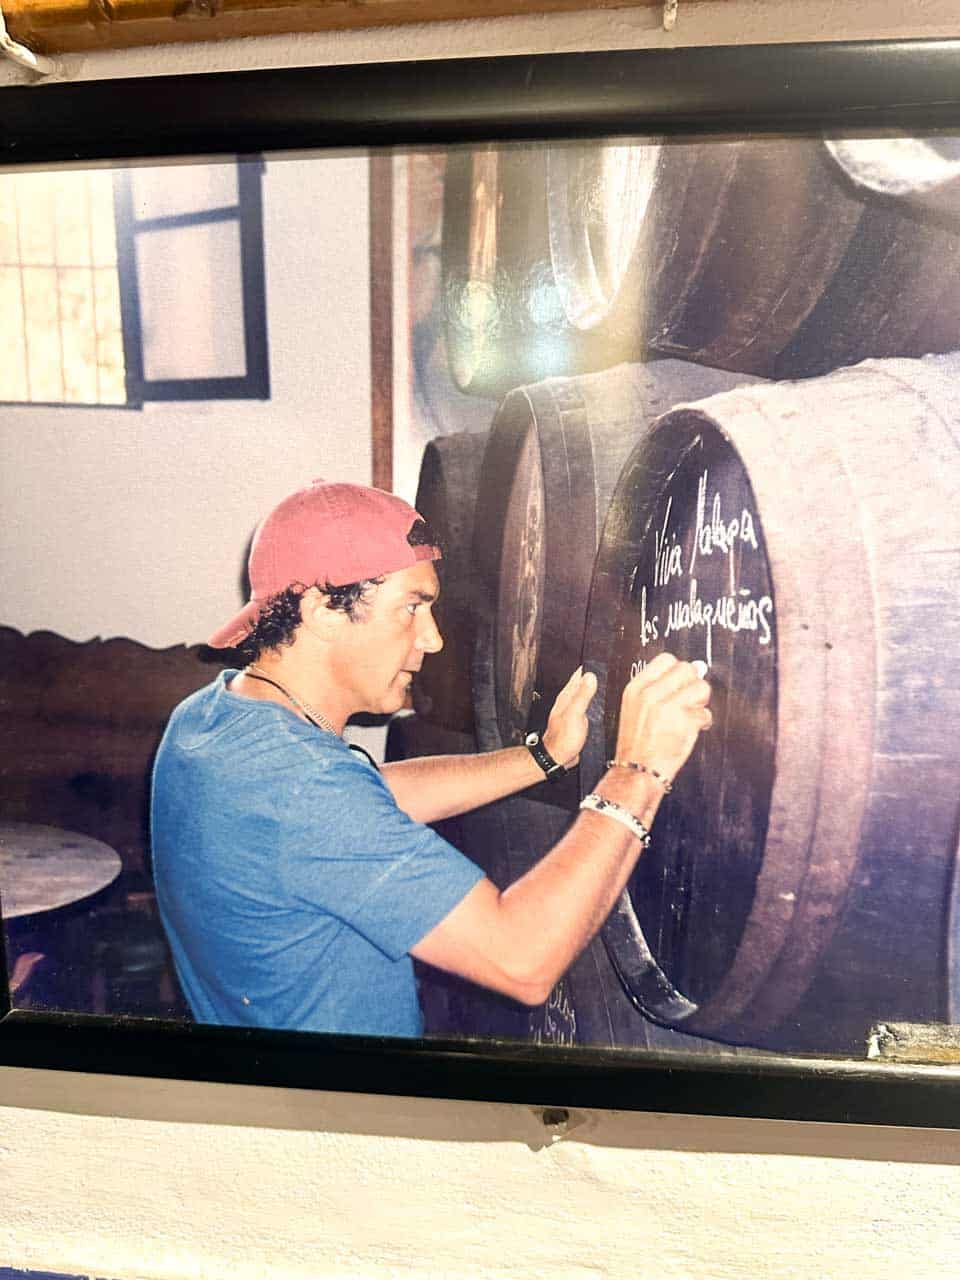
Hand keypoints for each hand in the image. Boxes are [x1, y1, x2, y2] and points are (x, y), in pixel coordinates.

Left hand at [542, 666, 597, 768]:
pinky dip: (594, 702)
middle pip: (582, 683)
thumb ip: (582, 695)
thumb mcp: (575, 714)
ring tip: (606, 681)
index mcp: (567, 696)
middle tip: (606, 667)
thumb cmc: (562, 738)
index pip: (578, 675)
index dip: (589, 666)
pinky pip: (588, 706)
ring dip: (594, 688)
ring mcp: (573, 710)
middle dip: (593, 675)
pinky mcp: (578, 720)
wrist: (557, 757)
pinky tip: (601, 704)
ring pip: (585, 694)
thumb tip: (590, 676)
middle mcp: (569, 701)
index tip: (600, 659)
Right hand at [614, 653, 711, 783]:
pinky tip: (691, 730)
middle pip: (687, 669)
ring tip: (690, 716)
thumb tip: (695, 668)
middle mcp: (651, 694)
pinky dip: (703, 722)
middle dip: (692, 684)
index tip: (679, 684)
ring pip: (701, 688)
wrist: (637, 771)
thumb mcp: (636, 708)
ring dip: (700, 703)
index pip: (666, 659)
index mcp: (637, 688)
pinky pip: (706, 712)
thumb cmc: (638, 745)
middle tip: (686, 701)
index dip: (678, 671)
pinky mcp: (685, 721)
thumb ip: (660, 688)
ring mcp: (668, 707)